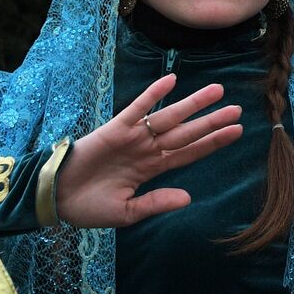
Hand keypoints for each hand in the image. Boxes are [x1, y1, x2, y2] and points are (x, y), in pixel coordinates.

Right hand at [55, 73, 242, 227]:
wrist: (55, 198)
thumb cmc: (89, 207)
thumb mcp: (127, 212)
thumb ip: (156, 202)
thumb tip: (189, 198)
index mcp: (152, 170)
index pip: (190, 153)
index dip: (213, 143)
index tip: (237, 133)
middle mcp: (147, 150)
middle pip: (187, 133)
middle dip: (212, 121)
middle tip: (238, 109)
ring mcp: (133, 138)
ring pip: (169, 117)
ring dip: (192, 104)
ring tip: (217, 91)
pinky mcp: (114, 129)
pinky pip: (137, 109)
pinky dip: (153, 94)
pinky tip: (171, 81)